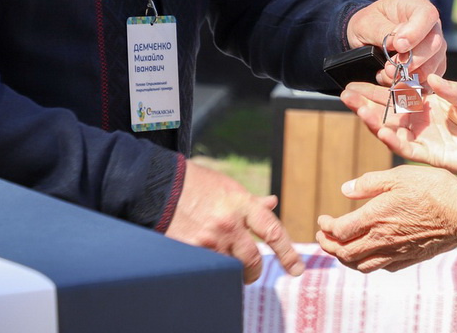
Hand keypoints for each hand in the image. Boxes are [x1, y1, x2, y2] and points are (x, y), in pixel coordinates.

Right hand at [165, 159, 303, 282]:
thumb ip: (250, 200)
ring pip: (232, 268)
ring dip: (233, 271)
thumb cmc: (195, 182)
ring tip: (228, 267)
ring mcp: (210, 239)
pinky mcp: (192, 250)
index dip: (288, 254)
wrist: (160, 184)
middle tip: (253, 273)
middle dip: (255, 271)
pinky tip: (210, 265)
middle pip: (254, 259)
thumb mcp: (227, 186)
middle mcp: (229, 223)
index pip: (273, 232)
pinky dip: (214, 270)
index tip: (297, 269)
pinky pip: (212, 269)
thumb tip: (272, 203)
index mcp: (241, 203)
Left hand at [316, 165, 456, 272]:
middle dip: (328, 245)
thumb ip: (369, 183)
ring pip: (360, 265)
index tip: (322, 220)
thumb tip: (345, 188)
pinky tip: (369, 254)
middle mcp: (381, 240)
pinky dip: (367, 263)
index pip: (339, 231)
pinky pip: (381, 267)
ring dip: (344, 259)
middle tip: (322, 237)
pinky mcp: (408, 258)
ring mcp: (395, 252)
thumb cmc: (431, 188)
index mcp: (374, 218)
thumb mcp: (398, 176)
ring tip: (340, 249)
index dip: (326, 227)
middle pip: (344, 253)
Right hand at [343, 73, 456, 193]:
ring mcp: (423, 138)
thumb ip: (451, 90)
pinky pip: (405, 148)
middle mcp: (421, 120)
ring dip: (373, 119)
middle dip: (366, 102)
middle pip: (388, 110)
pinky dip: (392, 139)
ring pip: (391, 129)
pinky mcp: (428, 155)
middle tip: (345, 92)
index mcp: (430, 103)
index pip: (400, 93)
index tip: (368, 75)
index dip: (383, 85)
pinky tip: (380, 129)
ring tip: (355, 106)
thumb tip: (428, 78)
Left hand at [345, 0, 445, 81]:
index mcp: (416, 7)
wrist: (366, 37)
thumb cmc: (368, 25)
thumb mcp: (367, 23)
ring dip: (411, 75)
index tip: (398, 46)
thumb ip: (383, 31)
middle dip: (412, 59)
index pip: (428, 15)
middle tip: (390, 67)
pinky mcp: (432, 66)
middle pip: (435, 43)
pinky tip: (395, 83)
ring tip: (388, 75)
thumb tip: (397, 43)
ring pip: (434, 64)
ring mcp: (434, 48)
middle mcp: (431, 26)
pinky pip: (430, 79)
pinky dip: (412, 85)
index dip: (415, 32)